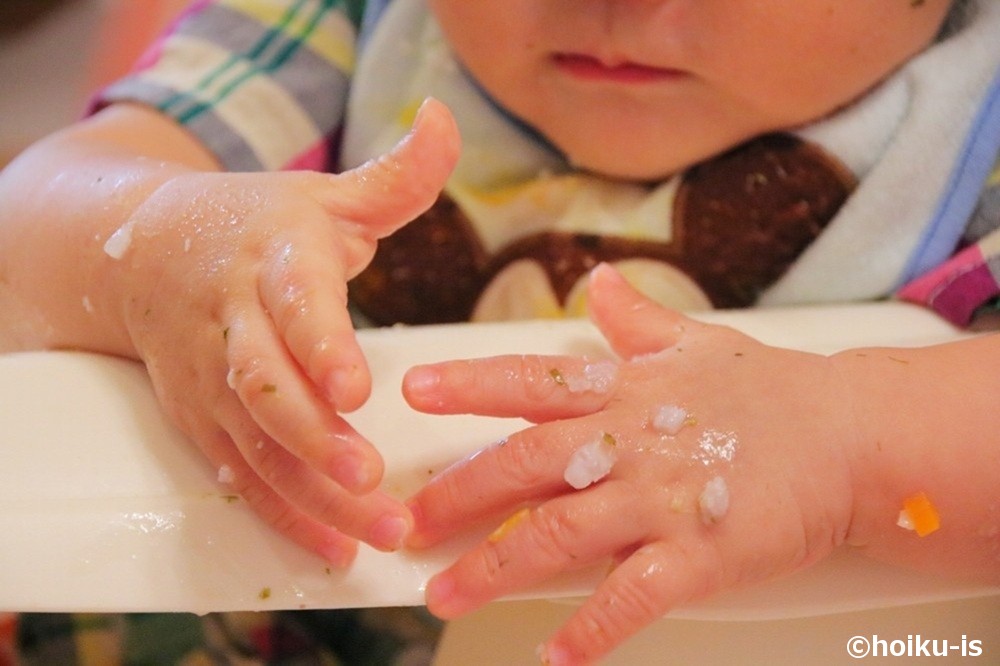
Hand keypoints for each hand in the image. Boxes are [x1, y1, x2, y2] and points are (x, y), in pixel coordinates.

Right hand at [111, 99, 459, 564]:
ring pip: (255, 443)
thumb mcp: (327, 193)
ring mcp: (212, 378)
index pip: (294, 302)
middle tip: (370, 480)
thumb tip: (445, 117)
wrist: (145, 251)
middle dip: (315, 439)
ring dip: (311, 494)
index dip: (320, 345)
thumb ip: (398, 173)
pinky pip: (241, 474)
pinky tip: (333, 550)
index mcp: (273, 259)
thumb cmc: (260, 222)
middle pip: (266, 387)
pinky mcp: (203, 418)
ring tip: (374, 535)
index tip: (357, 389)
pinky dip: (283, 514)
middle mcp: (235, 322)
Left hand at [403, 264, 857, 663]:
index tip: (414, 389)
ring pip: (561, 534)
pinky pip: (633, 595)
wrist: (852, 437)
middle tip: (406, 524)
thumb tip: (598, 281)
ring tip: (447, 595)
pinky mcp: (702, 553)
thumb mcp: (697, 344)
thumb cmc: (770, 392)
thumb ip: (637, 320)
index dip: (471, 384)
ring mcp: (663, 498)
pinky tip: (554, 654)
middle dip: (460, 495)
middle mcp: (631, 441)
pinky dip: (592, 627)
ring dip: (498, 568)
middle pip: (527, 465)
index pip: (533, 381)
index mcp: (625, 389)